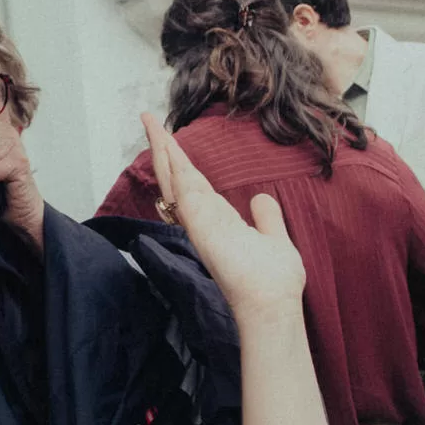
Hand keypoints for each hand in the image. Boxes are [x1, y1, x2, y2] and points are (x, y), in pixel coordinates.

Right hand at [144, 111, 303, 323]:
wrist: (272, 304)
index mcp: (219, 222)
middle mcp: (203, 220)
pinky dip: (171, 166)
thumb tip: (260, 199)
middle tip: (149, 120)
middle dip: (164, 148)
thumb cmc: (273, 282)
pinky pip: (181, 189)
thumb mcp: (274, 239)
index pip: (195, 185)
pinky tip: (164, 145)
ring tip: (151, 123)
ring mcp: (198, 222)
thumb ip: (266, 218)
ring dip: (163, 150)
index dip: (182, 162)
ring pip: (174, 179)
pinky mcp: (199, 224)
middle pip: (177, 178)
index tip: (171, 139)